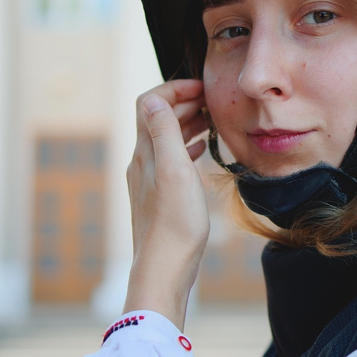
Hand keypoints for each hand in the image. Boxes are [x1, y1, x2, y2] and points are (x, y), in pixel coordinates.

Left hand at [124, 79, 209, 330]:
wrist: (165, 269)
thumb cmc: (175, 224)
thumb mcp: (174, 171)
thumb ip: (164, 133)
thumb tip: (152, 98)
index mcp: (145, 153)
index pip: (149, 103)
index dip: (174, 89)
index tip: (202, 88)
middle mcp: (142, 162)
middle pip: (157, 119)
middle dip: (183, 103)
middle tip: (213, 101)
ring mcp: (150, 180)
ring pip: (165, 139)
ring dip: (186, 123)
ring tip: (212, 120)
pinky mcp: (160, 196)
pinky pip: (171, 160)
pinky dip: (186, 147)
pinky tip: (202, 151)